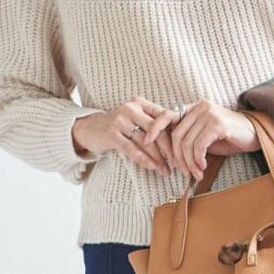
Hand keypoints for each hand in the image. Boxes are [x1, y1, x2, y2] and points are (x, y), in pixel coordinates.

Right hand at [71, 99, 190, 175]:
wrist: (89, 129)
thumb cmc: (118, 127)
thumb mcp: (136, 120)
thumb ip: (153, 126)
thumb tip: (180, 141)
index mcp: (141, 103)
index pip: (164, 118)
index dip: (176, 135)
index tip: (184, 150)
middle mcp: (132, 108)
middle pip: (157, 130)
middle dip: (170, 149)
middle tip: (179, 164)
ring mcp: (120, 119)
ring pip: (146, 141)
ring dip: (158, 158)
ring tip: (166, 171)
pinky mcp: (111, 133)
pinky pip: (131, 148)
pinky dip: (143, 159)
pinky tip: (152, 167)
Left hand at [138, 100, 259, 183]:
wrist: (256, 134)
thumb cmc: (230, 137)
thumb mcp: (205, 136)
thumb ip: (189, 138)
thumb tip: (172, 154)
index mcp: (193, 108)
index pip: (166, 114)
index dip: (154, 128)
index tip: (146, 142)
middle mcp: (200, 107)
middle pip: (176, 136)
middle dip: (178, 158)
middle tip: (184, 173)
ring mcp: (208, 113)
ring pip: (186, 143)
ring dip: (189, 163)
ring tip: (196, 174)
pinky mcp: (217, 124)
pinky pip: (198, 146)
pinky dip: (198, 160)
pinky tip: (203, 167)